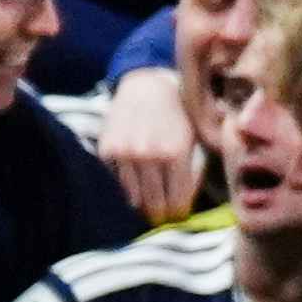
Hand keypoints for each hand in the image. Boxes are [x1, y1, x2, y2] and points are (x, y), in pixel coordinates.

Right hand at [95, 67, 202, 222]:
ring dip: (142, 203)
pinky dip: (126, 187)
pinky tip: (134, 185)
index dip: (178, 210)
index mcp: (176, 151)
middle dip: (161, 212)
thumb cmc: (177, 113)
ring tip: (148, 204)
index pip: (178, 198)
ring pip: (134, 197)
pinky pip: (117, 181)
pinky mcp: (107, 150)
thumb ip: (192, 170)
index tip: (178, 215)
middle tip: (162, 215)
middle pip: (155, 202)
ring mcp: (125, 153)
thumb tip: (184, 204)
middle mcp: (149, 154)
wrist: (146, 86)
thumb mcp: (194, 138)